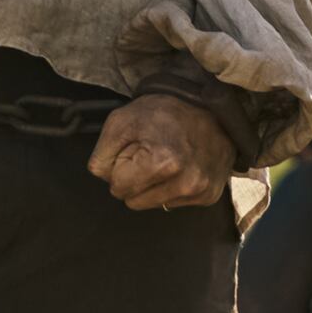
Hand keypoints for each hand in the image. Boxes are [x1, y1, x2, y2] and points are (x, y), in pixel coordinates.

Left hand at [93, 91, 238, 211]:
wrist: (209, 107)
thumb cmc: (163, 112)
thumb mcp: (121, 121)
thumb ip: (102, 155)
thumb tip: (105, 180)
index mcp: (163, 163)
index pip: (118, 188)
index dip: (121, 167)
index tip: (136, 150)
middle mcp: (187, 182)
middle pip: (133, 202)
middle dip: (136, 180)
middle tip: (150, 154)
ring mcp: (200, 191)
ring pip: (153, 205)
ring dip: (153, 185)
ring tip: (166, 160)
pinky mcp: (209, 196)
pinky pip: (173, 204)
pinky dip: (172, 188)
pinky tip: (181, 167)